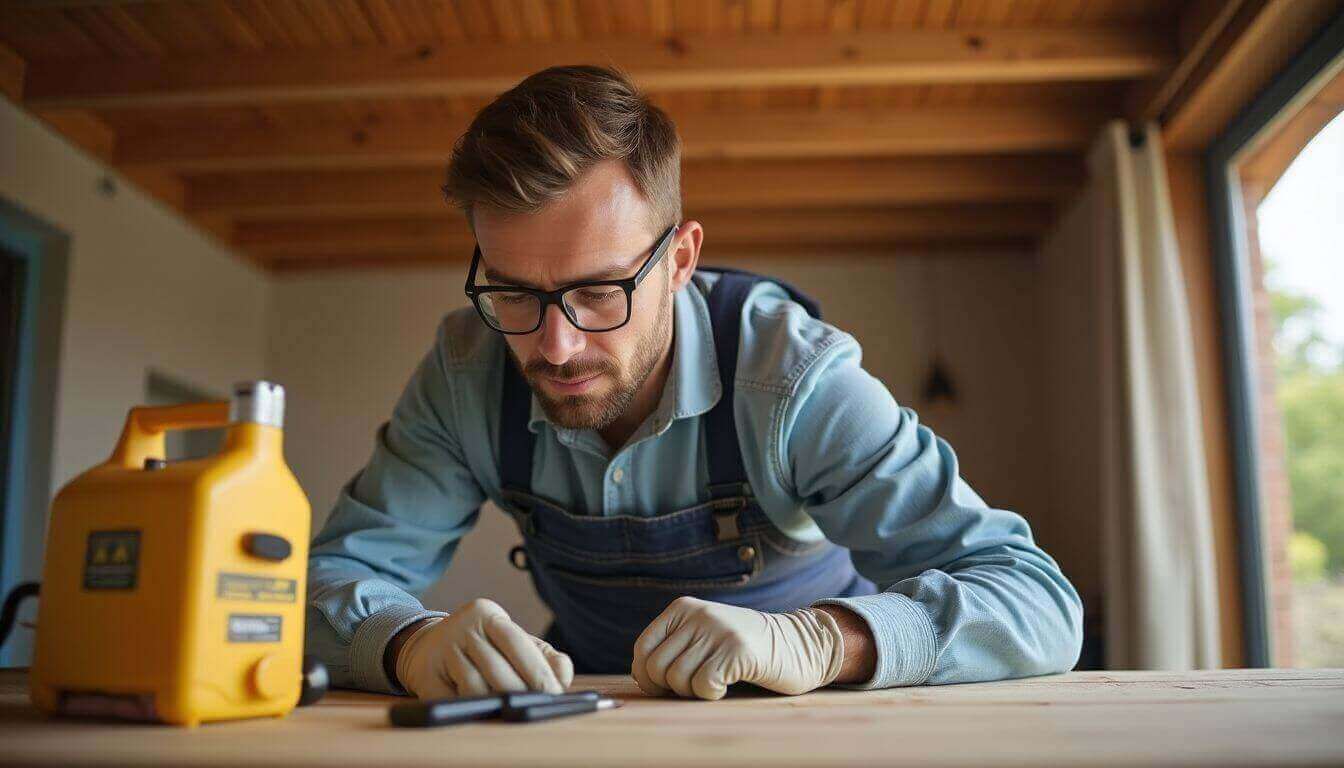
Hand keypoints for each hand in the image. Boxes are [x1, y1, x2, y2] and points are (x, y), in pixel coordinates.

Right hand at [394, 598, 573, 697]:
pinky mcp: (425, 675)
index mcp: (487, 614)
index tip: (554, 694)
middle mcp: (462, 626)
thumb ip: (543, 657)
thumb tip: (563, 677)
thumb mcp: (513, 643)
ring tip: (507, 712)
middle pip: (498, 669)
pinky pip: (454, 700)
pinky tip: (481, 713)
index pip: (517, 642)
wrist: (427, 647)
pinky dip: (471, 710)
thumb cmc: (483, 648)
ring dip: (495, 706)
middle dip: (520, 694)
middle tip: (534, 710)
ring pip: (476, 688)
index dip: (537, 670)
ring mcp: (441, 649)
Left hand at [631, 596, 843, 699]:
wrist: (799, 644)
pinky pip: (703, 685)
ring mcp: (718, 631)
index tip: (666, 688)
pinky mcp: (737, 651)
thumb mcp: (704, 634)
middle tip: (694, 688)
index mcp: (683, 608)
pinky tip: (726, 687)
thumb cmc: (745, 648)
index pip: (643, 648)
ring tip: (713, 683)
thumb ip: (674, 647)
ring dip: (692, 693)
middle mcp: (698, 615)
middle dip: (669, 689)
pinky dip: (710, 695)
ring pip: (677, 679)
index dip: (647, 677)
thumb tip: (641, 677)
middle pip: (656, 667)